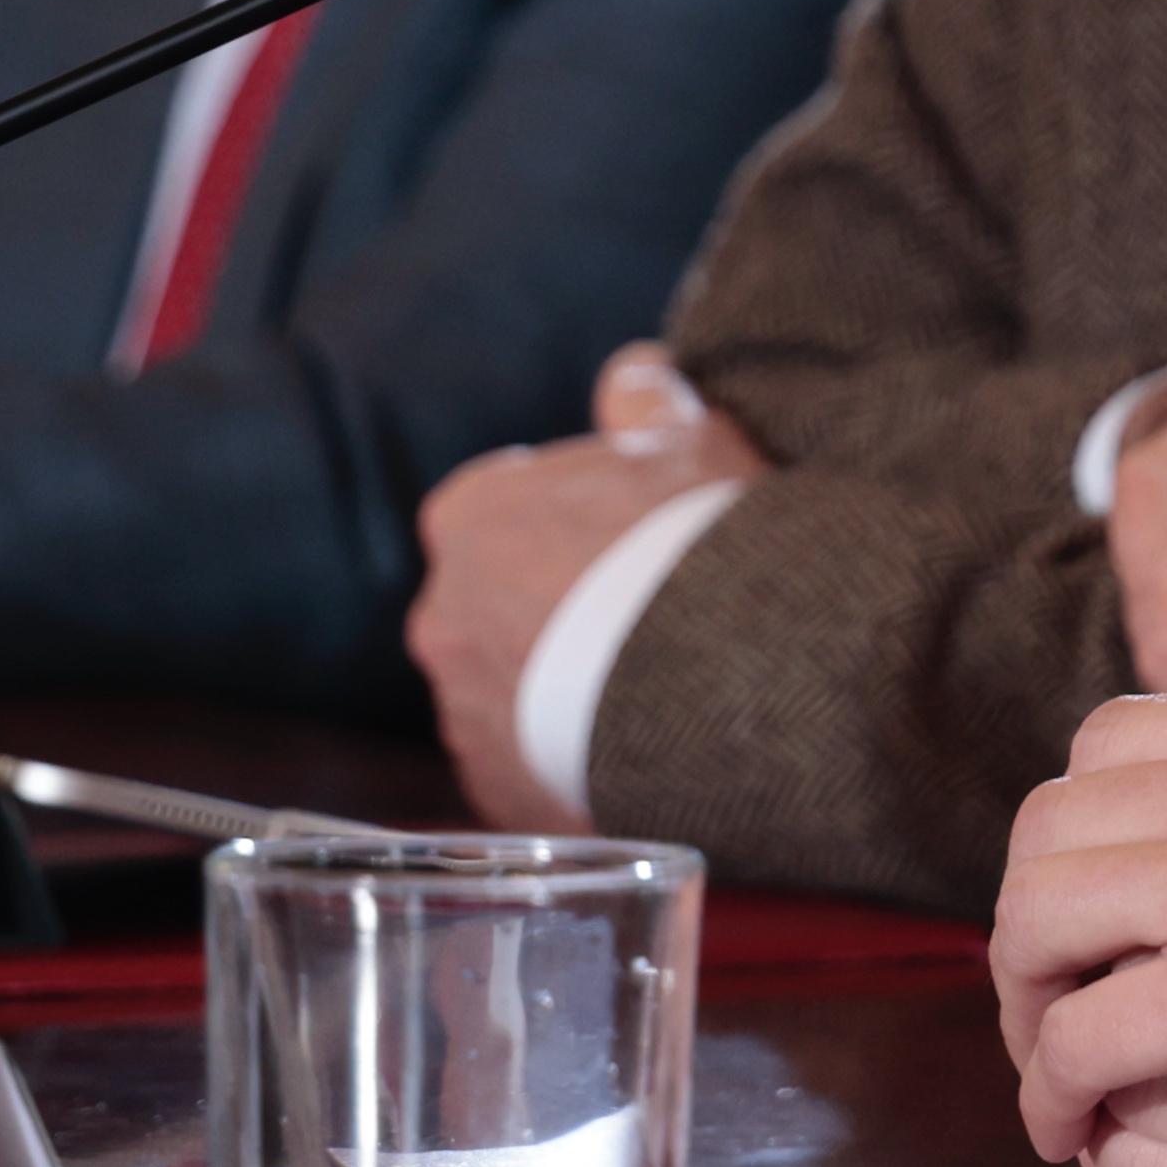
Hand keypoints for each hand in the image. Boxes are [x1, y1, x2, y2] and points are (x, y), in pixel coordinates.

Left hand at [405, 345, 770, 829]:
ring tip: (650, 693)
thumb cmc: (695, 542)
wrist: (722, 678)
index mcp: (472, 516)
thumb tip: (634, 373)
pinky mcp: (501, 793)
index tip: (624, 540)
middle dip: (552, 612)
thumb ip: (646, 398)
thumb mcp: (691, 437)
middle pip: (495, 607)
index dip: (568, 523)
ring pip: (508, 696)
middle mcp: (444, 616)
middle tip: (641, 617)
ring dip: (558, 695)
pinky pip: (529, 773)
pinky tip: (637, 749)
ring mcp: (465, 713)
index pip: (500, 511)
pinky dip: (569, 764)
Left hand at [997, 672, 1166, 1166]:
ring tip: (1063, 1065)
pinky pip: (1076, 1033)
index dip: (1090, 836)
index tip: (1102, 911)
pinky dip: (1057, 1086)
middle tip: (1062, 997)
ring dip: (1030, 1002)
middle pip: (1056, 818)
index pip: (1120, 737)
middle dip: (1038, 919)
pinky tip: (1083, 1118)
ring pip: (1038, 914)